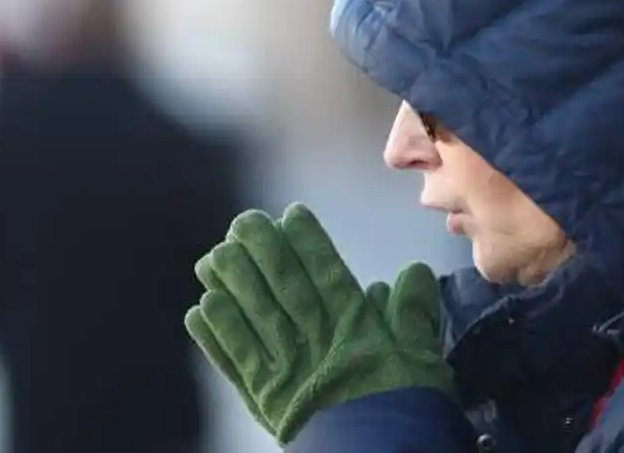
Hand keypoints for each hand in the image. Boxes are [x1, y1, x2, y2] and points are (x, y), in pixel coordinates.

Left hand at [184, 203, 453, 443]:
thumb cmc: (403, 408)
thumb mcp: (424, 360)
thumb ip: (416, 314)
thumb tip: (412, 272)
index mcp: (354, 329)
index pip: (327, 275)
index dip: (308, 243)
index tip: (291, 214)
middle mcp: (314, 341)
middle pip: (284, 289)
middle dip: (262, 253)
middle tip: (243, 222)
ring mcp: (285, 370)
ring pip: (253, 318)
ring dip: (231, 286)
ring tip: (211, 257)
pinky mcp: (264, 399)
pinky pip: (236, 362)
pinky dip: (216, 337)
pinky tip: (199, 310)